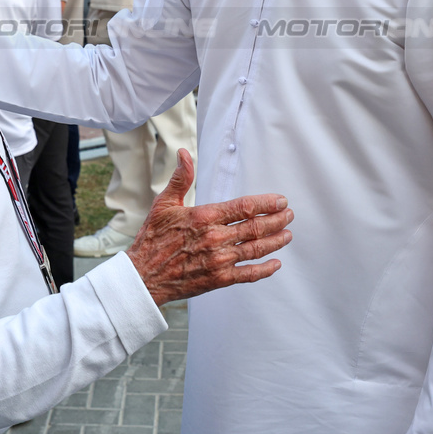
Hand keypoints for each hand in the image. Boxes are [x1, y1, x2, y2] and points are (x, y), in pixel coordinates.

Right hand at [127, 149, 292, 305]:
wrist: (143, 277)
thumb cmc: (152, 239)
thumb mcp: (164, 204)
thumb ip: (181, 178)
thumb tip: (184, 153)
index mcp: (204, 217)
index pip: (244, 206)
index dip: (267, 203)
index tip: (281, 201)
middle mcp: (215, 238)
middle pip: (256, 227)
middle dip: (277, 220)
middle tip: (289, 215)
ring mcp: (218, 260)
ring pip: (256, 249)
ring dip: (276, 241)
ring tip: (288, 234)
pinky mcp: (218, 279)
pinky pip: (248, 274)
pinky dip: (265, 270)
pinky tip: (276, 264)